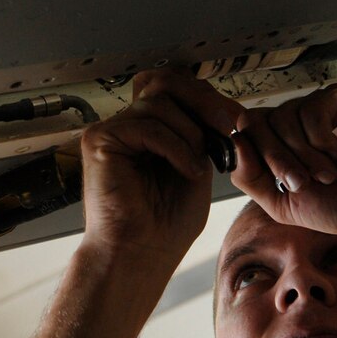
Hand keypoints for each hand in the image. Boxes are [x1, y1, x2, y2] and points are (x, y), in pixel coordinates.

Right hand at [80, 69, 243, 275]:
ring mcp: (109, 131)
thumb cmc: (167, 224)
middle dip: (204, 101)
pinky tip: (187, 172)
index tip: (237, 120)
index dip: (207, 97)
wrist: (141, 255)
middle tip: (232, 124)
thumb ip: (201, 133)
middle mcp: (124, 124)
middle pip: (164, 82)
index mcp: (146, 129)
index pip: (175, 89)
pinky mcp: (98, 141)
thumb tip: (222, 106)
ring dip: (190, 133)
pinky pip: (146, 126)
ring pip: (158, 103)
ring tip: (198, 166)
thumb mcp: (197, 165)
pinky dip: (175, 147)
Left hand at [230, 84, 336, 237]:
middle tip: (301, 183)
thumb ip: (250, 177)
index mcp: (273, 146)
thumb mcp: (281, 203)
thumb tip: (233, 142)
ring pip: (280, 118)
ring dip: (302, 154)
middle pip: (253, 123)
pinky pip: (309, 110)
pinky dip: (320, 138)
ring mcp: (311, 109)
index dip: (249, 156)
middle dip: (276, 160)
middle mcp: (288, 124)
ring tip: (328, 173)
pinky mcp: (335, 98)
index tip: (275, 181)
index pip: (240, 135)